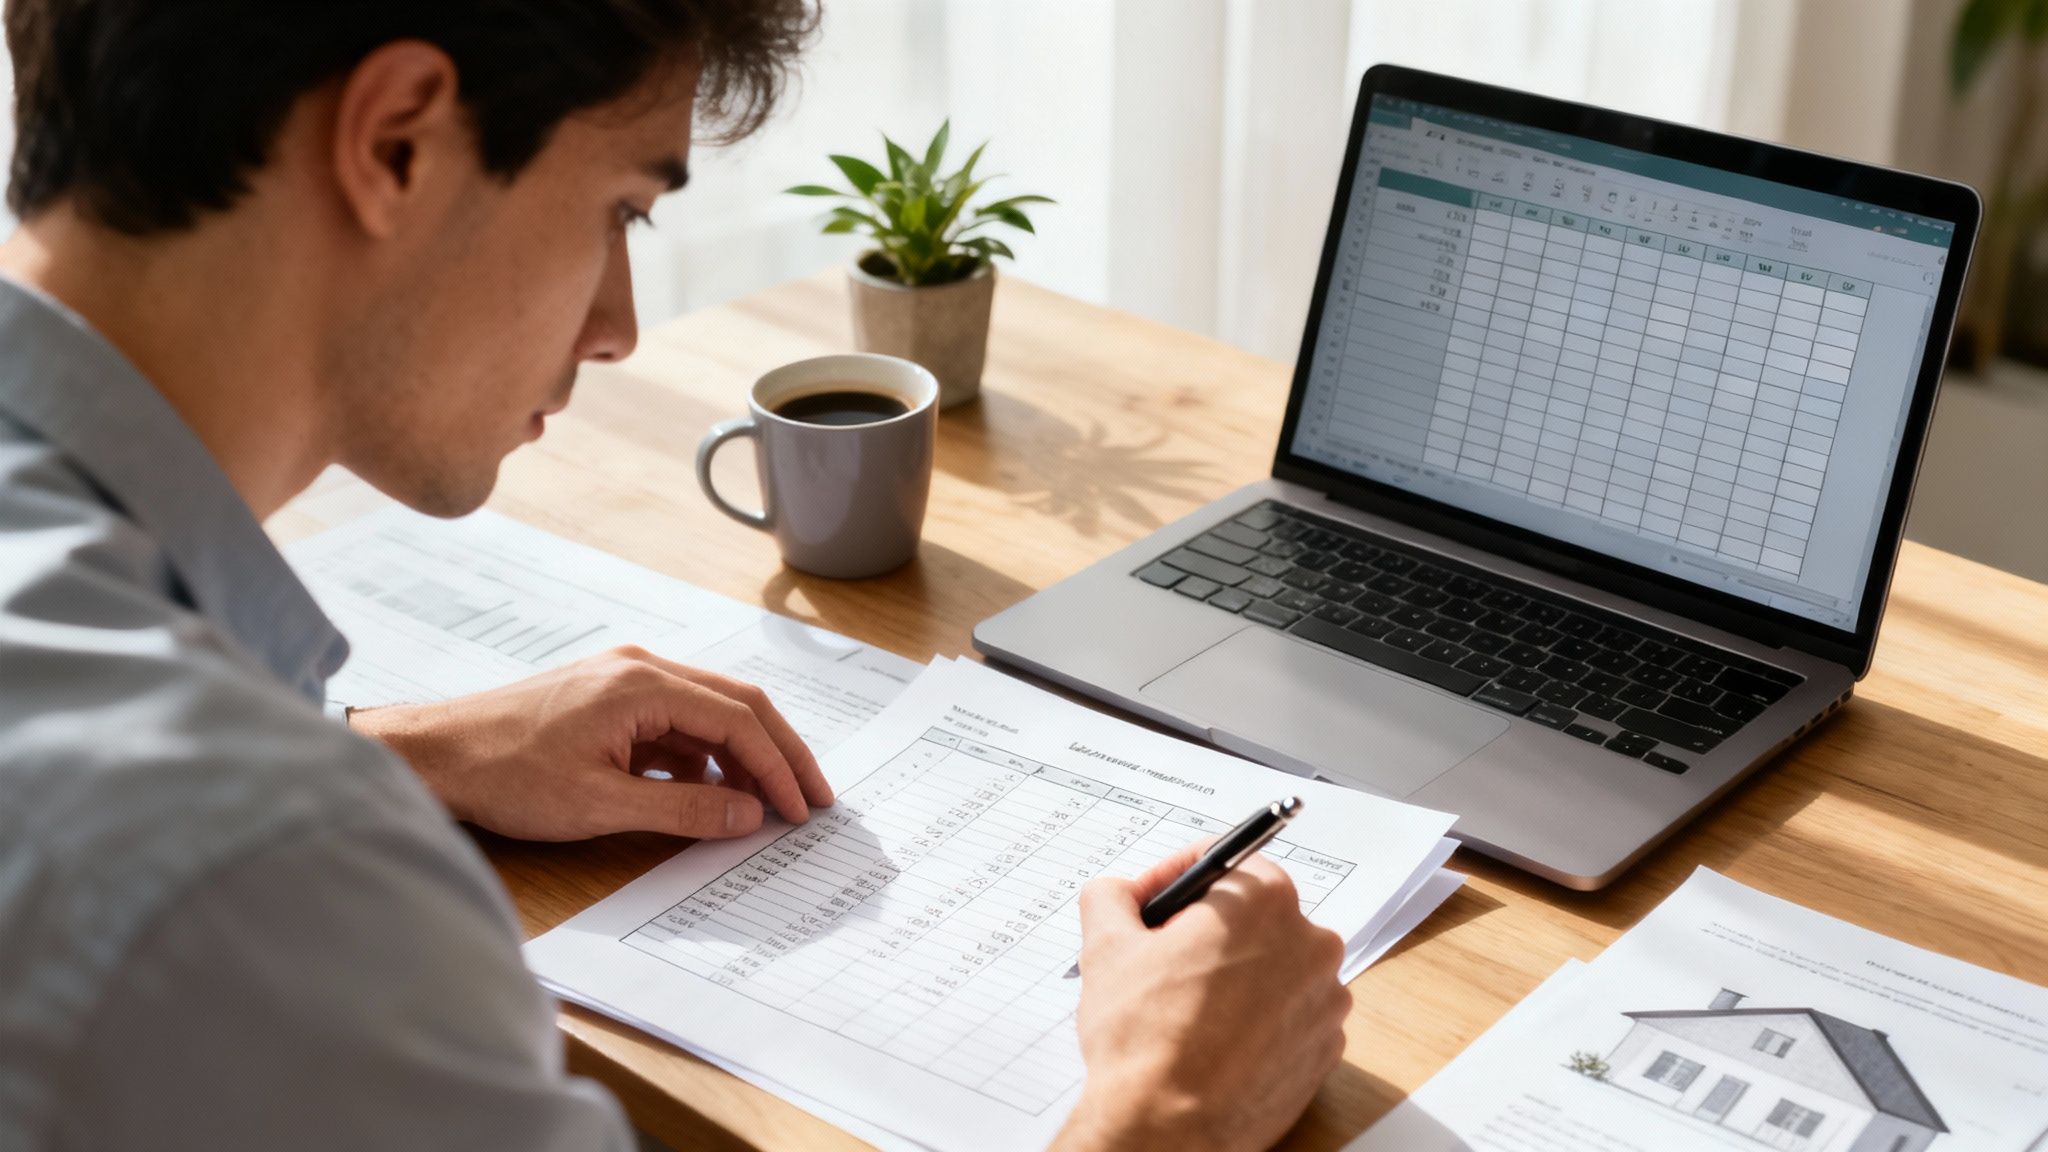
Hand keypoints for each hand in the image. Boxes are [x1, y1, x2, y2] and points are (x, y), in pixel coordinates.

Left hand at [350, 646, 831, 840]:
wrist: (434, 756)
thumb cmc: (505, 774)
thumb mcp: (601, 803)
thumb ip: (684, 808)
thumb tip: (749, 815)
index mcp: (644, 684)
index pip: (740, 721)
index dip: (778, 768)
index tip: (801, 810)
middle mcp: (641, 668)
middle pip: (738, 704)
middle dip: (780, 753)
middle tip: (813, 799)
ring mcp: (624, 678)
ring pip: (710, 711)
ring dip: (743, 755)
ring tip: (766, 803)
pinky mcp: (608, 698)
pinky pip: (677, 720)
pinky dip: (705, 754)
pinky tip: (709, 790)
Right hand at [1052, 843, 1350, 1151]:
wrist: (1169, 1130)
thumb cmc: (1145, 1040)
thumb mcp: (1106, 946)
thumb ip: (1113, 896)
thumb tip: (1119, 892)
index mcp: (1263, 900)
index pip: (1223, 861)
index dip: (1175, 877)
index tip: (1151, 903)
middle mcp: (1310, 941)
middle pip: (1252, 915)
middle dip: (1207, 929)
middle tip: (1161, 957)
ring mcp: (1325, 999)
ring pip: (1273, 966)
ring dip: (1234, 975)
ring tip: (1185, 1006)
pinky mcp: (1326, 1048)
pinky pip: (1289, 1015)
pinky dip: (1257, 1019)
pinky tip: (1215, 1039)